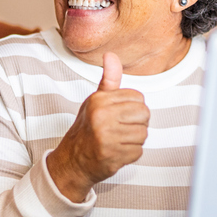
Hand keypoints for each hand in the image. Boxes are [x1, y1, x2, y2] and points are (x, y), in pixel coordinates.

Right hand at [46, 53, 149, 202]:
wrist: (72, 160)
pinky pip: (138, 151)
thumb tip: (111, 55)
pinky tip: (116, 152)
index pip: (138, 97)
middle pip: (144, 114)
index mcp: (99, 100)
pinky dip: (130, 154)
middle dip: (137, 124)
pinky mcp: (111, 155)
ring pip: (143, 134)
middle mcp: (101, 116)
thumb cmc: (87, 128)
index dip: (133, 108)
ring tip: (118, 141)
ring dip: (134, 140)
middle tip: (121, 129)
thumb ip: (109, 79)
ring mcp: (106, 136)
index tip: (120, 115)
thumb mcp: (96, 101)